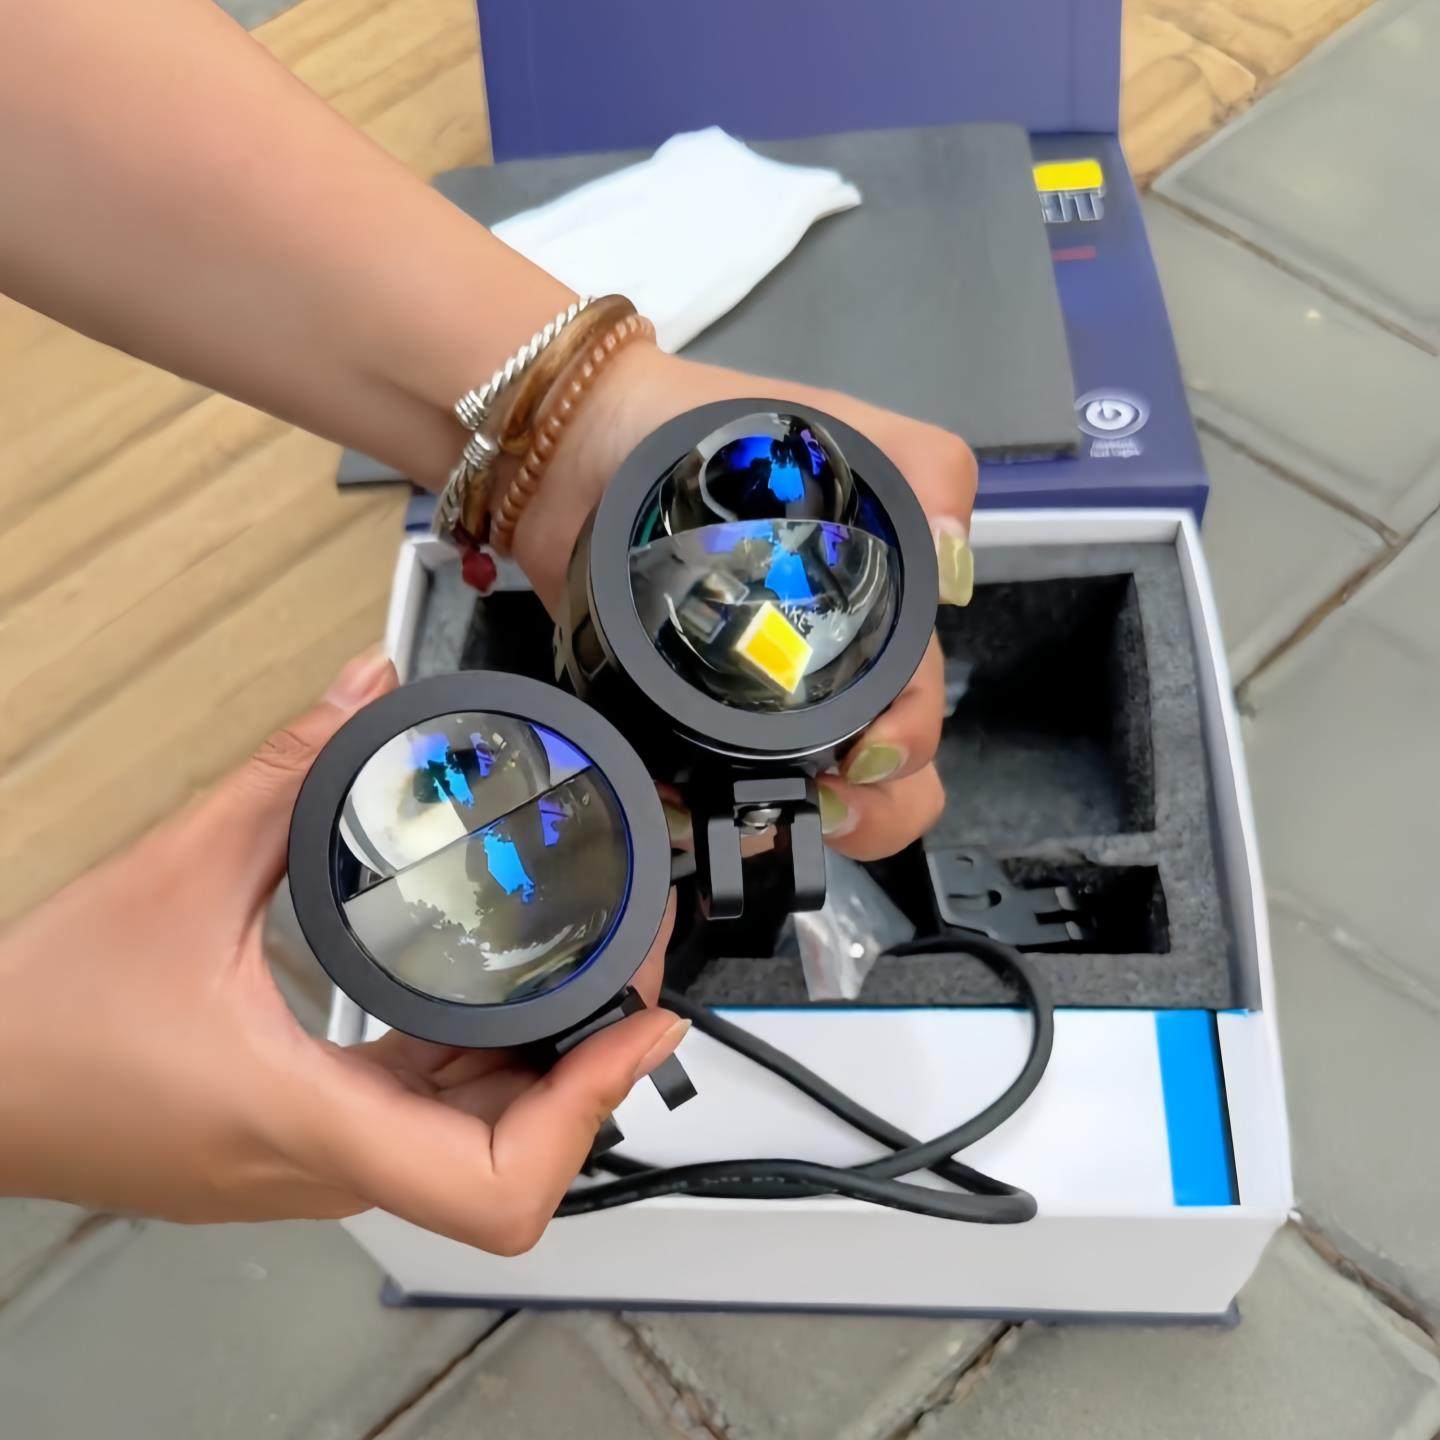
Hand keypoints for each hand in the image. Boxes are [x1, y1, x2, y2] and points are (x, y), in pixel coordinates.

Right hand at [0, 648, 684, 1254]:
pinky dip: (471, 1064)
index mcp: (306, 1119)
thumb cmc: (40, 1018)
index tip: (638, 1025)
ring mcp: (312, 1164)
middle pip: (508, 1160)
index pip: (494, 1185)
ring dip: (539, 1070)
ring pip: (469, 1143)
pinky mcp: (297, 1139)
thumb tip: (364, 690)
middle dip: (588, 1072)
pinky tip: (479, 995)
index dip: (589, 1109)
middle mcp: (325, 1165)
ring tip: (583, 975)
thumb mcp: (177, 872)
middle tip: (629, 976)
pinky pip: (418, 1116)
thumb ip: (289, 772)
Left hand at [517, 345, 975, 862]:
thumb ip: (927, 470)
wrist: (586, 444)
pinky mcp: (673, 718)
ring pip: (795, 797)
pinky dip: (698, 811)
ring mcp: (748, 703)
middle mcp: (821, 671)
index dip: (910, 747)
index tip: (865, 755)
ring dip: (784, 823)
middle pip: (877, 778)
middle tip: (819, 802)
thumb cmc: (719, 431)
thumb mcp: (844, 431)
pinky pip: (701, 788)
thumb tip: (959, 568)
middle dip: (868, 810)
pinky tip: (680, 804)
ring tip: (744, 814)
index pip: (920, 710)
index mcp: (875, 619)